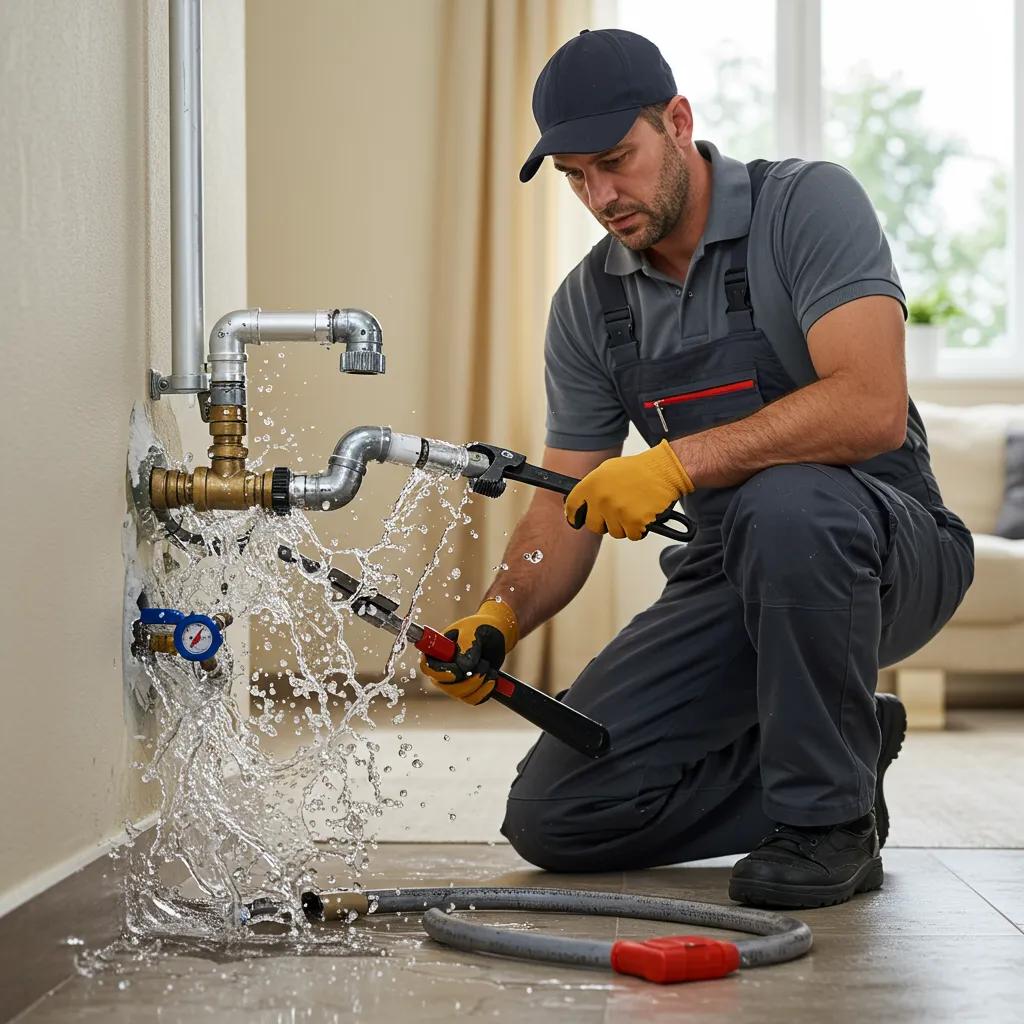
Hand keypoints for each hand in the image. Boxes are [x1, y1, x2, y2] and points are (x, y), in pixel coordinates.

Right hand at [419, 599, 518, 704]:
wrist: (497, 634)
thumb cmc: (481, 627)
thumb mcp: (474, 632)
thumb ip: (467, 648)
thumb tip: (464, 668)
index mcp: (437, 651)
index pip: (428, 668)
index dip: (440, 673)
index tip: (457, 672)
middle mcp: (443, 668)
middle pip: (444, 686)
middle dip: (467, 680)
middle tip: (483, 667)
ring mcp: (455, 681)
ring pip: (460, 695)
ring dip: (478, 683)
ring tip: (488, 667)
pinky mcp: (468, 689)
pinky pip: (472, 699)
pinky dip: (485, 691)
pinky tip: (492, 678)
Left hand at [565, 439, 693, 539]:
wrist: (664, 470)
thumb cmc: (639, 469)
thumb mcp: (608, 470)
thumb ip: (593, 487)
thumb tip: (584, 503)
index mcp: (592, 484)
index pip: (572, 506)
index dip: (573, 515)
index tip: (576, 520)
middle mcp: (601, 499)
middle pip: (593, 525)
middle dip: (604, 523)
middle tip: (616, 514)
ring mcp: (617, 512)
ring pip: (614, 532)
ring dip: (624, 526)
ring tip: (634, 509)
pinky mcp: (633, 522)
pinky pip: (631, 535)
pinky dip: (638, 529)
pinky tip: (643, 514)